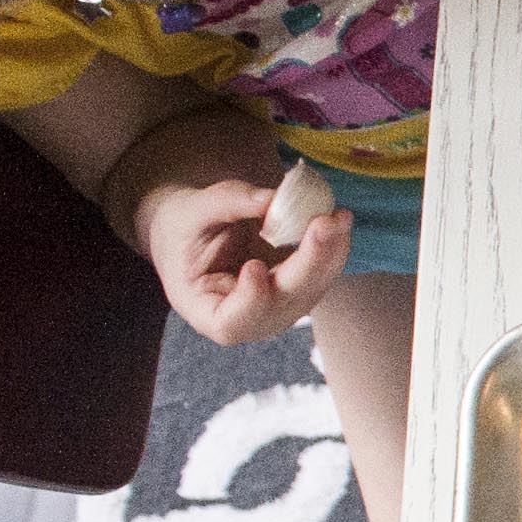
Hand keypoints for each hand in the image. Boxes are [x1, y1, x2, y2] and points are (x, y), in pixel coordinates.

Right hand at [138, 178, 351, 345]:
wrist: (197, 230)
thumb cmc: (183, 226)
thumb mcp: (191, 210)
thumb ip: (226, 202)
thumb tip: (272, 198)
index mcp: (204, 311)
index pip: (230, 323)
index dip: (249, 301)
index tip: (254, 267)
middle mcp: (247, 319)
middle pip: (283, 303)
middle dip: (308, 264)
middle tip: (324, 223)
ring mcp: (277, 309)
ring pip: (311, 290)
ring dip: (330, 253)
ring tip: (338, 216)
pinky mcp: (298, 290)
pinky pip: (322, 274)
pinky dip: (333, 246)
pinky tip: (338, 219)